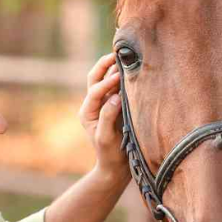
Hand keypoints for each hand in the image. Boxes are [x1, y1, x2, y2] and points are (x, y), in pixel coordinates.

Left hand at [78, 53, 129, 182]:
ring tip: (126, 58)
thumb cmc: (110, 155)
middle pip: (94, 77)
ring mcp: (104, 104)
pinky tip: (134, 72)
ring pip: (105, 80)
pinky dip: (123, 78)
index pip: (95, 91)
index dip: (106, 83)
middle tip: (116, 54)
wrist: (116, 167)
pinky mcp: (115, 106)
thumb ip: (108, 117)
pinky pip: (117, 88)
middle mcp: (93, 105)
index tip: (119, 78)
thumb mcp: (106, 138)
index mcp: (87, 113)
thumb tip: (115, 96)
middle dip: (104, 65)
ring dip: (114, 69)